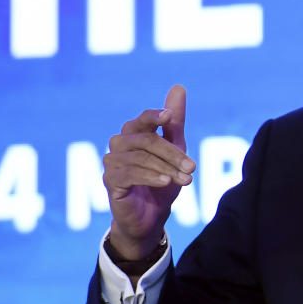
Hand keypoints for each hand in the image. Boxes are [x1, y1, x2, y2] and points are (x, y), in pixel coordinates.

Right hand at [102, 85, 194, 259]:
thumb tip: (179, 87)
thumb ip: (175, 123)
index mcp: (134, 133)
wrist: (151, 216)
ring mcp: (112, 162)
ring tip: (186, 179)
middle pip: (146, 140)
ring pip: (140, 158)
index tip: (169, 116)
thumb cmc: (162, 180)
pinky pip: (129, 174)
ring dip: (166, 168)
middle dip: (172, 153)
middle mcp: (119, 144)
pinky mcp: (110, 181)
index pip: (142, 119)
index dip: (154, 116)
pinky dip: (150, 176)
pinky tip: (165, 182)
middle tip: (192, 167)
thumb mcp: (175, 150)